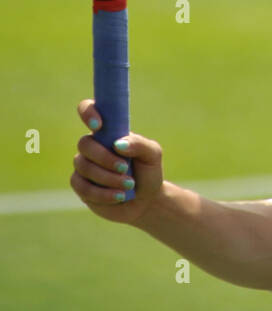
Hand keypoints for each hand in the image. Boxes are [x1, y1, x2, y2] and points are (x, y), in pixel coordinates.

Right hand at [72, 99, 163, 225]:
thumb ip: (138, 144)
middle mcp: (93, 146)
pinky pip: (82, 187)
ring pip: (84, 167)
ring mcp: (84, 165)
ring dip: (108, 178)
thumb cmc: (148, 171)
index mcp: (108, 131)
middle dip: (105, 158)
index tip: (99, 124)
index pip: (88, 110)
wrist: (146, 200)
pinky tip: (119, 196)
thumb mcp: (152, 154)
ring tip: (128, 185)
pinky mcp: (81, 186)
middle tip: (125, 168)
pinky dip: (102, 193)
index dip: (88, 112)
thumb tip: (117, 143)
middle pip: (85, 144)